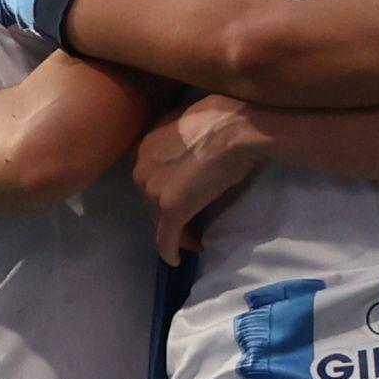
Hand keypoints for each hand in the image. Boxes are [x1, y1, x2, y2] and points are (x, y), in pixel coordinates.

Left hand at [130, 95, 273, 252]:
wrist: (237, 128)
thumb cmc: (222, 118)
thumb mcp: (187, 122)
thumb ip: (177, 139)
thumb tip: (188, 149)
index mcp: (144, 146)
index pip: (149, 178)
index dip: (164, 192)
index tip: (182, 199)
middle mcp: (141, 169)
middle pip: (151, 202)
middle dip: (170, 213)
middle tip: (191, 222)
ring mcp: (154, 191)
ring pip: (160, 221)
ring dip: (178, 231)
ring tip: (196, 237)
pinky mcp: (171, 210)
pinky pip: (166, 239)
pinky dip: (171, 252)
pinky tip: (177, 260)